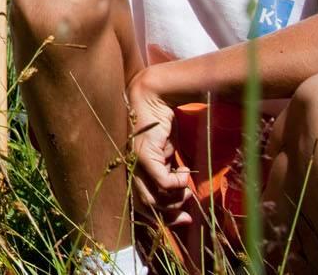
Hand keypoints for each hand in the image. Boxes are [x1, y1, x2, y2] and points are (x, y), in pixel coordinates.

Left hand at [127, 75, 194, 228]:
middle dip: (169, 217)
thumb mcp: (165, 154)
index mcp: (132, 171)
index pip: (140, 205)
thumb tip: (182, 193)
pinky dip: (178, 184)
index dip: (161, 217)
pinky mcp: (144, 155)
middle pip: (146, 207)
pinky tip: (186, 174)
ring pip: (153, 199)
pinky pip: (163, 182)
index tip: (183, 219)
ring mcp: (134, 164)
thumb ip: (168, 172)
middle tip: (188, 217)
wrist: (153, 97)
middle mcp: (129, 170)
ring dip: (176, 200)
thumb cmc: (159, 124)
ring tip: (187, 190)